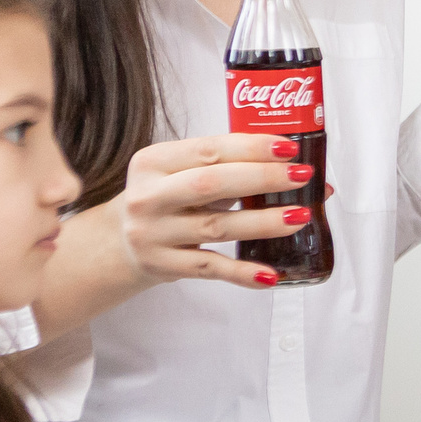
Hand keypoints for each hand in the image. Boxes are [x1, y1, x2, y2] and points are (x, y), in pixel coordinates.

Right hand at [111, 134, 309, 288]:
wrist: (119, 243)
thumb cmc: (166, 200)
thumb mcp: (181, 175)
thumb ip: (231, 169)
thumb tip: (300, 174)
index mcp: (153, 161)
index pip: (208, 150)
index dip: (251, 147)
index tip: (288, 147)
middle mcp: (148, 196)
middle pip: (211, 184)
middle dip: (262, 178)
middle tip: (301, 177)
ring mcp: (153, 233)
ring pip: (216, 227)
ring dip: (263, 222)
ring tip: (300, 216)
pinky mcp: (163, 265)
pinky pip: (210, 268)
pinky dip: (242, 273)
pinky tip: (271, 274)